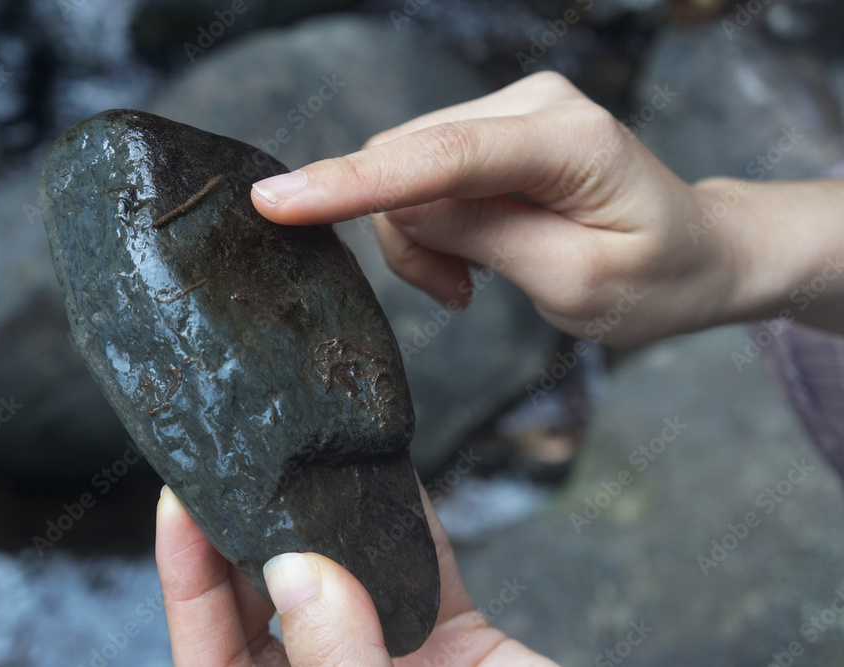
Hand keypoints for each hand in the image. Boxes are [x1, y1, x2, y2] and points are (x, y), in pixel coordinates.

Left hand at [156, 483, 558, 665]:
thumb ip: (335, 665)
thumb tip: (294, 569)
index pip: (213, 656)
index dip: (187, 582)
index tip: (178, 509)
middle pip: (268, 607)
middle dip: (250, 533)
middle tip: (239, 465)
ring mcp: (392, 664)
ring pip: (342, 578)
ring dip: (324, 519)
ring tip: (299, 458)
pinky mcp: (456, 641)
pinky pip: (421, 568)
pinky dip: (404, 520)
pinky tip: (383, 472)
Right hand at [250, 71, 843, 342]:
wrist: (699, 253)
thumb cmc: (657, 278)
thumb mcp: (576, 284)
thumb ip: (485, 239)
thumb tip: (404, 208)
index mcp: (571, 143)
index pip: (442, 158)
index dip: (355, 182)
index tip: (277, 202)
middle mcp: (536, 104)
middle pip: (409, 161)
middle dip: (405, 236)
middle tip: (453, 295)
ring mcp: (516, 110)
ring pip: (408, 167)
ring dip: (419, 236)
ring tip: (469, 283)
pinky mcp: (500, 128)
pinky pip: (426, 171)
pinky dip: (431, 223)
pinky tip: (473, 257)